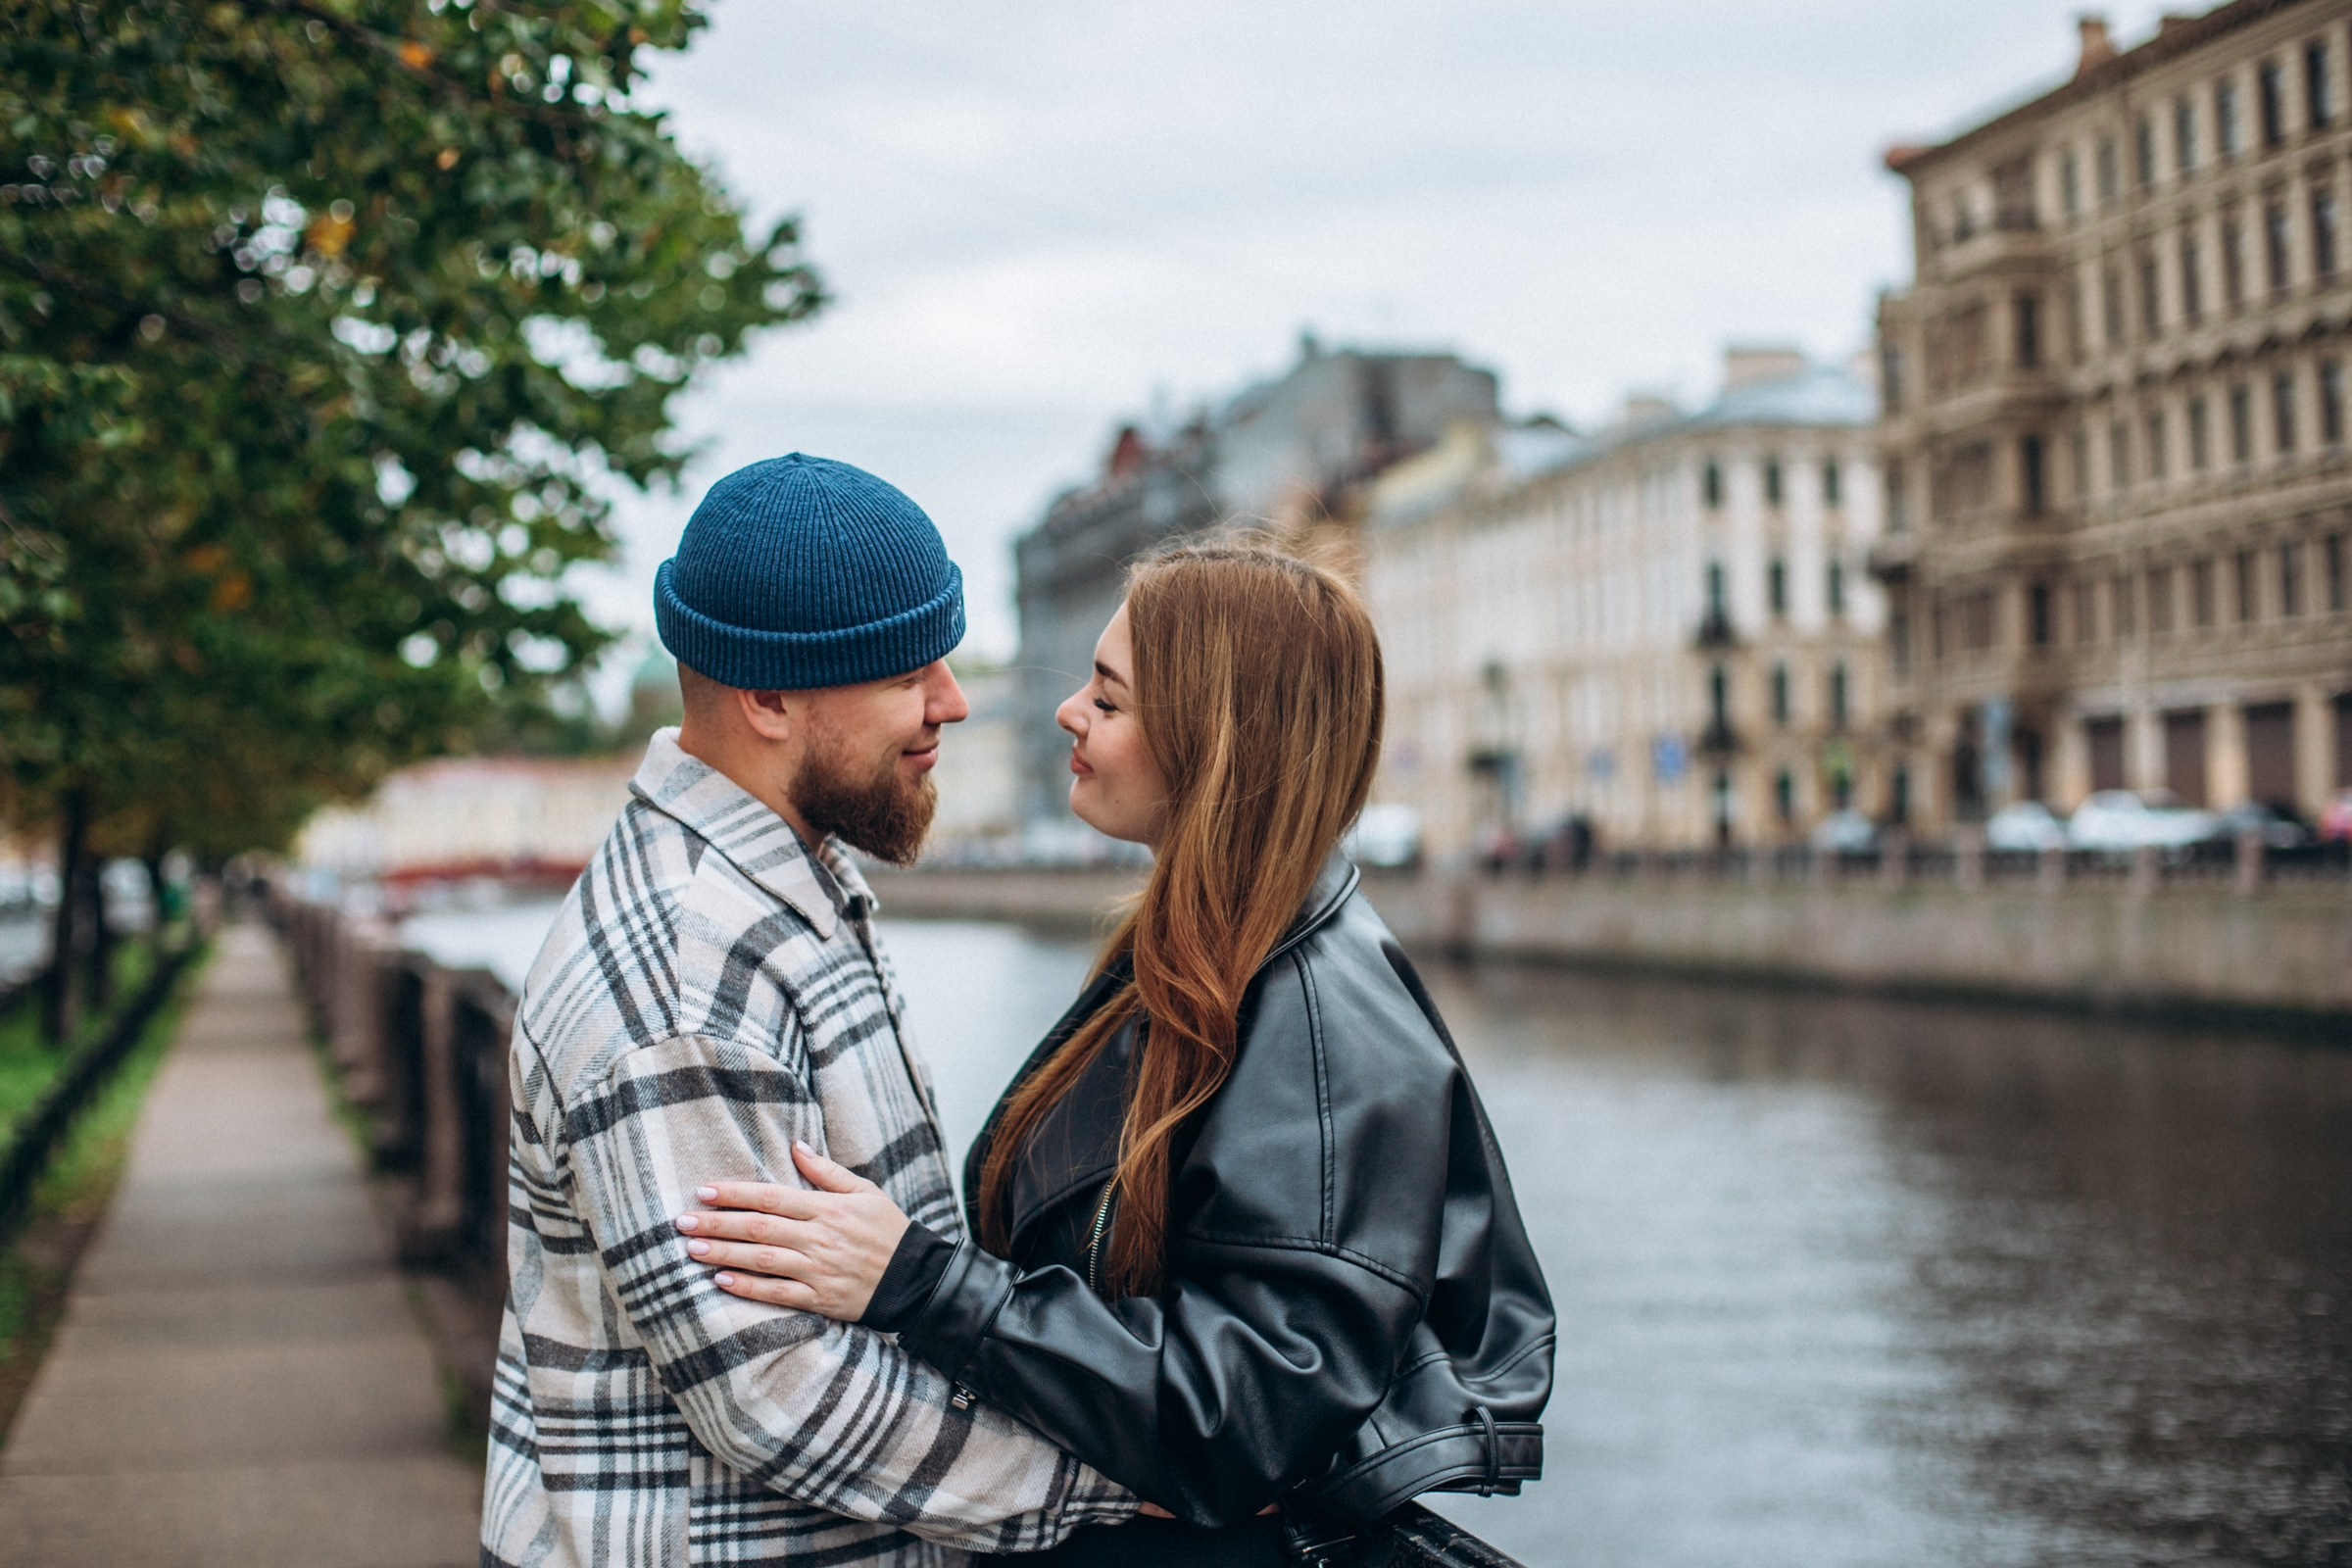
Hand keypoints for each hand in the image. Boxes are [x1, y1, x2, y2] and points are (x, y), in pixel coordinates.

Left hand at [676, 1140, 910, 1320]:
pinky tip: (721, 1282)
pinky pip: (778, 1294)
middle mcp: (818, 1237)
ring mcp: (818, 1270)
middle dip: (717, 1224)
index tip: (703, 1191)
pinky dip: (749, 1288)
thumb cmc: (888, 1231)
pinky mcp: (820, 1299)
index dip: (734, 1193)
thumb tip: (796, 1146)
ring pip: (762, 1260)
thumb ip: (827, 1171)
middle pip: (758, 1227)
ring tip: (692, 1249)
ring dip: (724, 1255)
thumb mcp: (865, 1191)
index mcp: (827, 1208)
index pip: (771, 1197)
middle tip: (682, 1222)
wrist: (917, 1278)